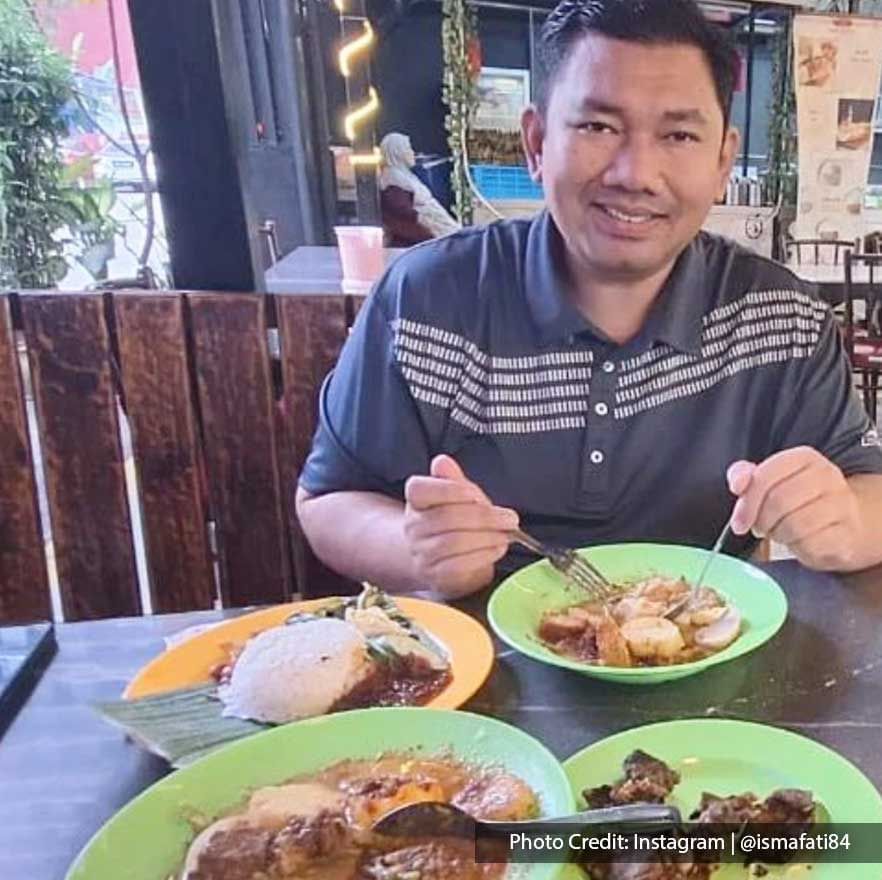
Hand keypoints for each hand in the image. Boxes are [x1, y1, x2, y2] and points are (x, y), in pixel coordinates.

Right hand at [403, 455, 518, 596]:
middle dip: (484, 517)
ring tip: (506, 535)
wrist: (444, 557)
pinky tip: (497, 549)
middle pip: (447, 517)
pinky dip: (483, 556)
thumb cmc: (456, 521)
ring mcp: (421, 552)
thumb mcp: (459, 496)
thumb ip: (454, 480)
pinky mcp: (434, 575)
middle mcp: (413, 526)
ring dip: (487, 538)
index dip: (449, 489)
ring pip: (454, 542)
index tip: (475, 494)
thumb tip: (442, 462)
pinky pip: (459, 565)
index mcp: (416, 500)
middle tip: (509, 518)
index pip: (421, 490)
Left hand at [726, 446, 862, 570]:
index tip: (739, 522)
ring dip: (779, 535)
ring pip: (795, 524)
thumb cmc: (797, 502)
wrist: (842, 524)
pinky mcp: (848, 532)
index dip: (747, 502)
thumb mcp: (768, 482)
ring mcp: (842, 503)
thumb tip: (738, 484)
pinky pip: (812, 544)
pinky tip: (799, 542)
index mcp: (804, 458)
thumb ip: (743, 476)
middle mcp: (828, 476)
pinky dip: (798, 548)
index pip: (766, 476)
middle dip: (762, 521)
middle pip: (779, 501)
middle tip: (761, 528)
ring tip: (781, 532)